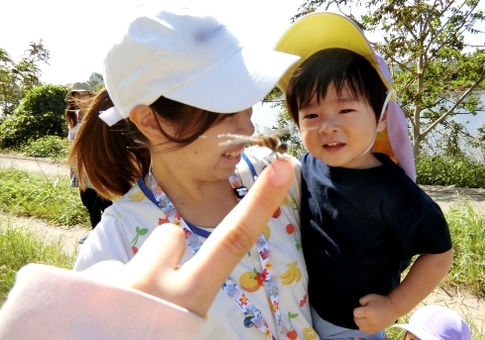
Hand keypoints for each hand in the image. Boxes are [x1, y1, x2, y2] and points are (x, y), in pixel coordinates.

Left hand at [84, 158, 294, 316]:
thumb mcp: (184, 331)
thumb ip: (190, 304)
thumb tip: (190, 284)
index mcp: (188, 300)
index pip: (233, 243)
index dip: (260, 203)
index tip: (281, 167)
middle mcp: (151, 282)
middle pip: (171, 236)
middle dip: (169, 252)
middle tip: (156, 290)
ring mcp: (113, 280)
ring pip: (131, 259)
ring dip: (129, 279)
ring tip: (117, 314)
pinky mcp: (80, 282)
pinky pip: (99, 276)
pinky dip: (98, 292)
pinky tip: (93, 317)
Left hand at [353, 293, 397, 333]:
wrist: (393, 308)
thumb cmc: (382, 301)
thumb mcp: (370, 296)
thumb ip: (362, 300)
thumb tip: (359, 306)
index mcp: (369, 311)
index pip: (355, 313)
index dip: (357, 310)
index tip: (362, 308)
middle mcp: (371, 320)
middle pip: (356, 321)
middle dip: (358, 316)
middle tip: (363, 312)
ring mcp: (374, 327)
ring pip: (360, 327)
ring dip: (360, 322)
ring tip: (365, 317)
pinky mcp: (376, 330)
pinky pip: (365, 331)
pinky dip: (364, 327)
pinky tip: (367, 322)